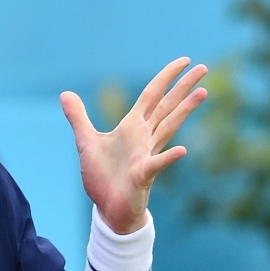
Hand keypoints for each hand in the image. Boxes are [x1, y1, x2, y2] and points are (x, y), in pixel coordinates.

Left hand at [61, 58, 206, 233]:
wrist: (108, 209)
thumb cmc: (102, 177)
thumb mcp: (86, 142)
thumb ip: (78, 117)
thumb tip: (65, 93)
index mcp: (132, 127)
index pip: (152, 96)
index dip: (166, 77)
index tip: (184, 61)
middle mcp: (144, 138)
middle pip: (167, 107)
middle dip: (184, 88)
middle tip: (204, 68)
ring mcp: (146, 155)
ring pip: (168, 128)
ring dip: (185, 111)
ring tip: (203, 94)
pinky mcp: (143, 176)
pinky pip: (156, 164)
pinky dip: (168, 158)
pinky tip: (182, 150)